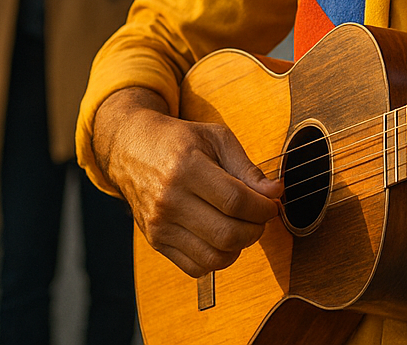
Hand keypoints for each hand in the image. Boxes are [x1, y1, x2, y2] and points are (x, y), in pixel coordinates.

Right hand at [93, 87, 282, 277]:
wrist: (131, 149)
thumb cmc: (178, 140)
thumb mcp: (216, 138)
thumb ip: (247, 167)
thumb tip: (275, 193)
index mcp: (185, 168)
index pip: (236, 201)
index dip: (264, 207)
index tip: (272, 203)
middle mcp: (169, 200)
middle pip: (228, 233)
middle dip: (257, 229)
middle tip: (261, 216)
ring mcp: (159, 225)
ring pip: (215, 257)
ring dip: (240, 247)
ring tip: (243, 226)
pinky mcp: (155, 241)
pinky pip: (196, 267)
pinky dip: (218, 259)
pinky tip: (223, 238)